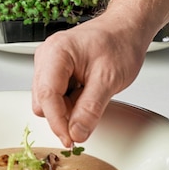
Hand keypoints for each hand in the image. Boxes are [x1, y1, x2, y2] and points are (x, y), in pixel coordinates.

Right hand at [31, 14, 147, 146]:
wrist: (126, 29)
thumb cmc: (119, 43)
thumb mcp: (108, 79)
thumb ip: (90, 109)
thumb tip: (76, 133)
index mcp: (56, 53)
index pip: (47, 96)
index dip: (58, 123)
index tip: (71, 140)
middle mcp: (46, 55)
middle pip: (42, 100)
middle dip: (63, 114)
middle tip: (89, 112)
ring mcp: (48, 61)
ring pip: (46, 100)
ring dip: (66, 107)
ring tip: (91, 94)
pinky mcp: (54, 68)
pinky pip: (54, 94)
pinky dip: (69, 100)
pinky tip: (86, 91)